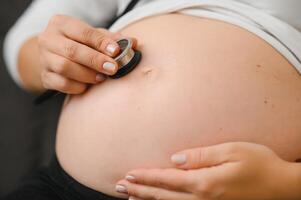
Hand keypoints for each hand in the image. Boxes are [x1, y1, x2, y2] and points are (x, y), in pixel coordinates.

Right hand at [38, 15, 136, 93]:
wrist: (53, 56)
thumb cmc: (78, 44)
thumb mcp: (93, 36)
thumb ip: (111, 39)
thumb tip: (133, 43)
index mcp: (62, 23)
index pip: (83, 32)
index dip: (101, 42)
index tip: (116, 51)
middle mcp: (49, 39)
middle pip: (72, 51)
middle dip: (95, 61)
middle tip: (113, 69)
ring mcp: (44, 58)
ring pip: (64, 67)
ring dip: (87, 74)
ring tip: (101, 78)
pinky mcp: (45, 76)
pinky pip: (61, 84)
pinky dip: (77, 86)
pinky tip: (87, 85)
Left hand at [116, 142, 300, 199]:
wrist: (282, 187)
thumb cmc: (260, 164)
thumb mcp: (233, 151)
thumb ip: (201, 155)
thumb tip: (175, 158)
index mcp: (205, 182)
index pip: (167, 178)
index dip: (146, 176)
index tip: (129, 174)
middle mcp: (203, 199)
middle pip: (163, 195)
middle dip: (139, 189)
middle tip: (120, 186)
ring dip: (147, 199)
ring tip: (130, 196)